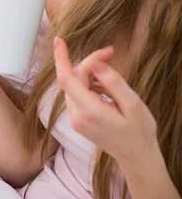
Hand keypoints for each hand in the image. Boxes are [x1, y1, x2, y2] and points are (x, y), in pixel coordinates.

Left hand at [54, 37, 158, 169]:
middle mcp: (77, 116)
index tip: (59, 40)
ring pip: (75, 86)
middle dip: (89, 64)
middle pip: (73, 79)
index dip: (61, 57)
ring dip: (90, 75)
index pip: (66, 79)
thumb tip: (97, 65)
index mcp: (90, 111)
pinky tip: (106, 90)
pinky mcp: (78, 121)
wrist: (137, 158)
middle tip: (111, 53)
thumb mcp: (133, 105)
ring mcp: (76, 120)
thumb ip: (114, 83)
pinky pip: (78, 95)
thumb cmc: (139, 132)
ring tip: (113, 81)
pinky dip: (89, 86)